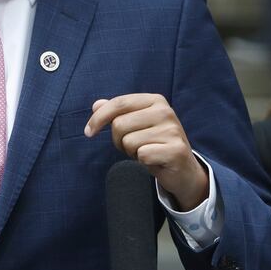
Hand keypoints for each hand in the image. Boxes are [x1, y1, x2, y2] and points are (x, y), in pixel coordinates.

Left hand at [86, 94, 208, 208]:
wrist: (182, 169)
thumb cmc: (154, 144)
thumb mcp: (135, 125)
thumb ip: (116, 113)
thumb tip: (96, 105)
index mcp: (155, 100)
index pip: (119, 103)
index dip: (99, 118)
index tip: (88, 132)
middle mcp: (165, 111)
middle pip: (119, 124)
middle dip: (118, 140)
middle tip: (134, 146)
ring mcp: (172, 130)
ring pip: (129, 142)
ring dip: (132, 152)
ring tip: (146, 152)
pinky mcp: (175, 150)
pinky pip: (142, 155)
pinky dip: (142, 161)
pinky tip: (154, 160)